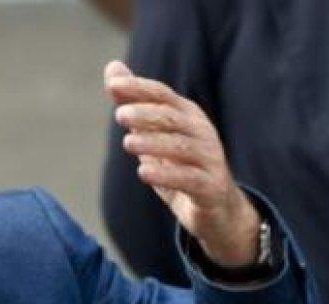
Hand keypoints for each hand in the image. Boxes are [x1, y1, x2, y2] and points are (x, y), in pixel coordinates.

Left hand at [105, 60, 261, 267]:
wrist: (217, 209)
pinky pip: (189, 178)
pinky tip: (144, 172)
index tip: (113, 85)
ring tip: (128, 143)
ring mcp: (209, 159)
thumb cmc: (182, 167)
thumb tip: (112, 68)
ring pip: (181, 147)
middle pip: (172, 118)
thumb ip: (135, 104)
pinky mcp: (210, 187)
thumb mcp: (155, 135)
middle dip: (146, 115)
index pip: (163, 95)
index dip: (139, 88)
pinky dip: (166, 174)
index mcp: (187, 116)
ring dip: (153, 143)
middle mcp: (201, 133)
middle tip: (119, 115)